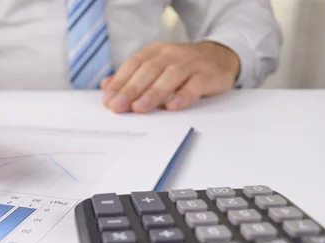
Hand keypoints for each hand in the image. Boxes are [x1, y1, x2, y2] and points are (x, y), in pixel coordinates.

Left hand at [101, 41, 239, 112]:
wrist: (219, 58)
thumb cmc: (181, 68)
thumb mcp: (155, 68)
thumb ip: (132, 78)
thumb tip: (106, 86)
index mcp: (155, 52)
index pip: (133, 65)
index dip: (119, 82)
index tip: (108, 101)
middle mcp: (171, 55)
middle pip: (149, 71)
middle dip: (131, 89)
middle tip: (118, 107)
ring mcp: (190, 64)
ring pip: (170, 77)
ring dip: (153, 93)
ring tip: (139, 108)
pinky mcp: (207, 75)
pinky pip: (194, 85)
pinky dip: (183, 96)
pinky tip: (173, 107)